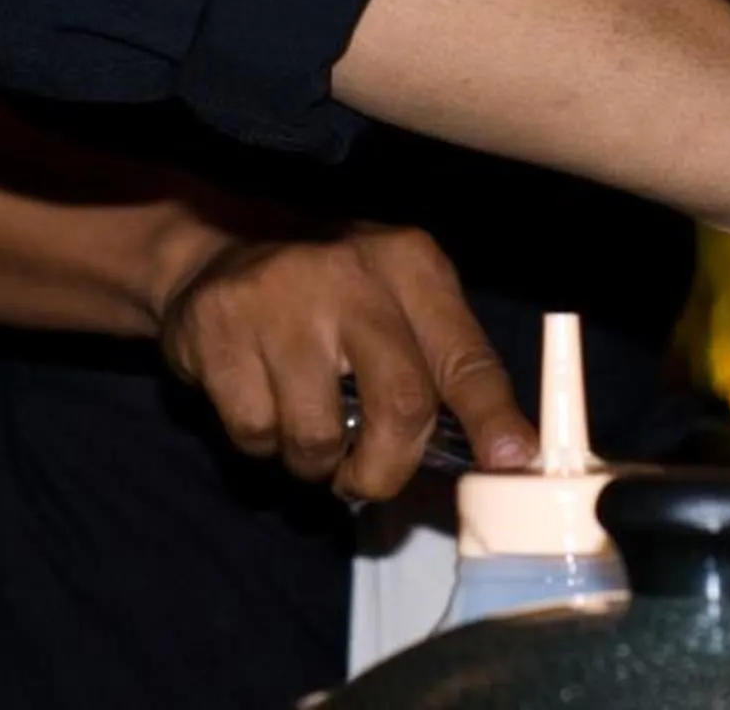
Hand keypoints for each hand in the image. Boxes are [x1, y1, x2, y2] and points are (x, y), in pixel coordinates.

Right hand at [156, 223, 536, 501]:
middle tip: (367, 479)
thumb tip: (508, 455)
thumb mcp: (396, 303)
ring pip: (319, 437)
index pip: (465, 355)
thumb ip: (444, 367)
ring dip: (314, 461)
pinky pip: (256, 433)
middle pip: (400, 407)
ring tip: (306, 425)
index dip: (493, 418)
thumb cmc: (328, 295)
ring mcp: (280, 298)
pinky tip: (262, 399)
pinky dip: (262, 441)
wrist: (216, 250)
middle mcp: (350, 273)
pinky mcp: (220, 328)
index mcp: (408, 263)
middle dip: (387, 471)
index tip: (514, 462)